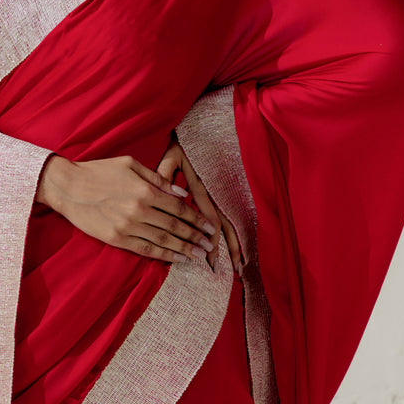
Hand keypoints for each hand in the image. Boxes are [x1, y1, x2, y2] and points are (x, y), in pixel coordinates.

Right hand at [36, 153, 218, 264]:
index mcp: (144, 189)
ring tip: (199, 255)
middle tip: (210, 245)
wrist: (68, 186)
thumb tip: (181, 193)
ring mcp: (127, 226)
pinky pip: (145, 249)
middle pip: (174, 226)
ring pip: (163, 241)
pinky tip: (177, 259)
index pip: (178, 207)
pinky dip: (163, 255)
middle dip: (195, 236)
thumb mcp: (130, 164)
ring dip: (184, 249)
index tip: (209, 226)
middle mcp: (138, 210)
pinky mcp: (117, 238)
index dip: (196, 218)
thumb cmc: (100, 171)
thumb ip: (158, 179)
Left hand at [156, 139, 242, 273]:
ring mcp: (220, 194)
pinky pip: (230, 215)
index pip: (209, 219)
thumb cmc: (184, 145)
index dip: (210, 241)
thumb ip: (166, 174)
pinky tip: (238, 246)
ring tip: (239, 266)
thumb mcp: (172, 156)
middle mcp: (214, 194)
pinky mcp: (222, 192)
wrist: (202, 132)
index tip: (209, 259)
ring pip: (231, 222)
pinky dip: (235, 232)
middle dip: (226, 249)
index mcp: (201, 188)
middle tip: (228, 271)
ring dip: (234, 244)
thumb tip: (163, 192)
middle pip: (224, 226)